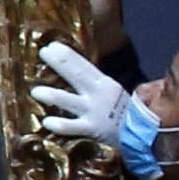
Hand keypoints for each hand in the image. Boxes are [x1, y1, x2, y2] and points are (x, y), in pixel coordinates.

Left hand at [29, 39, 143, 150]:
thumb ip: (93, 84)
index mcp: (103, 83)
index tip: (52, 45)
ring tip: (35, 91)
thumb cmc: (123, 113)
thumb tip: (71, 72)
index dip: (68, 55)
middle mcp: (97, 94)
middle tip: (43, 52)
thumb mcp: (110, 93)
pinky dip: (62, 125)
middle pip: (77, 75)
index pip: (83, 65)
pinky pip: (75, 127)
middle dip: (60, 63)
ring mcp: (93, 111)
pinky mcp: (92, 129)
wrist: (143, 134)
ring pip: (70, 101)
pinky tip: (47, 122)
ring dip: (53, 95)